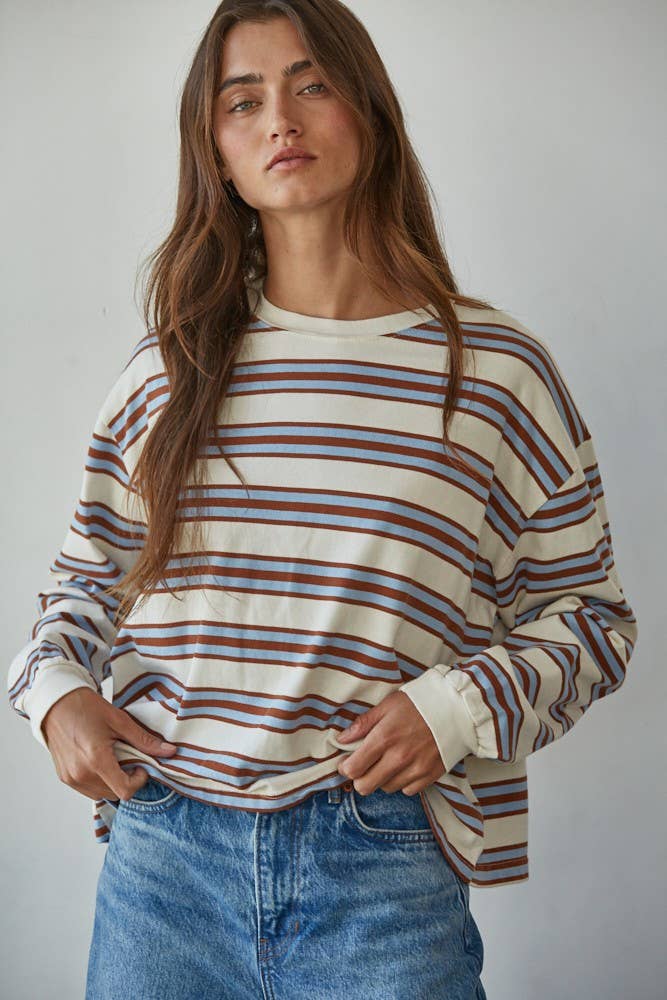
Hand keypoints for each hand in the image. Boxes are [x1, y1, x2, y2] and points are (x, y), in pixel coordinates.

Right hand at [41, 686, 177, 802]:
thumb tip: (170, 751)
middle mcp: (81, 774)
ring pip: (101, 794)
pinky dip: (98, 781)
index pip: (124, 791)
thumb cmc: (87, 708)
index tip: (140, 765)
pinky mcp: (64, 777)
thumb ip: (145, 741)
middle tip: (128, 758)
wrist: (57, 703)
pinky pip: (88, 789)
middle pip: (114, 794)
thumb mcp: (120, 721)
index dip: (138, 781)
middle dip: (126, 780)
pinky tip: (99, 761)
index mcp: (96, 760)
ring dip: (112, 782)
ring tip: (113, 758)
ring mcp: (70, 778)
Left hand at [336, 689, 444, 795]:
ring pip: (386, 788)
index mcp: (384, 738)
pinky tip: (404, 766)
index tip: (347, 762)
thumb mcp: (388, 705)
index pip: (353, 768)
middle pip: (366, 786)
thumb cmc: (419, 703)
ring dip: (382, 779)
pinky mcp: (429, 776)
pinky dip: (402, 782)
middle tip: (363, 766)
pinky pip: (407, 791)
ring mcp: (415, 769)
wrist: (456, 708)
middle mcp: (398, 758)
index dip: (345, 768)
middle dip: (360, 778)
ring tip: (387, 761)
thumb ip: (363, 724)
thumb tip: (341, 739)